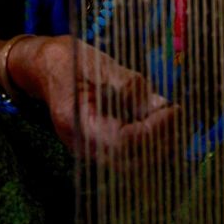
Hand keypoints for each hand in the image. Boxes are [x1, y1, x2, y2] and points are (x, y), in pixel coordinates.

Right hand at [6, 35, 180, 168]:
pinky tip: (164, 123)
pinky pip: (129, 155)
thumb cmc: (67, 60)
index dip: (153, 130)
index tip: (173, 110)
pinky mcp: (100, 145)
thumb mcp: (97, 63)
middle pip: (130, 161)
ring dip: (160, 146)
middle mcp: (82, 144)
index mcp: (77, 122)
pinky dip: (151, 144)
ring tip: (177, 120)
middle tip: (179, 115)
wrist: (44, 67)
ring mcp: (90, 148)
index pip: (122, 142)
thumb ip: (128, 84)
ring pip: (133, 163)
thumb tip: (160, 104)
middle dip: (162, 142)